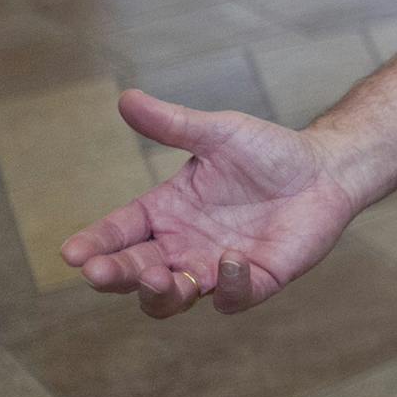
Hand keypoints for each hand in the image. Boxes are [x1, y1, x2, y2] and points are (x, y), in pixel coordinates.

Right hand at [58, 90, 358, 319]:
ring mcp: (216, 268)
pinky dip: (229, 285)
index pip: (119, 233)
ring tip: (157, 275)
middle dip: (115, 275)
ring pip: (173, 298)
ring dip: (160, 293)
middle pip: (135, 273)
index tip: (72, 253)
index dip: (95, 245)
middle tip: (100, 272)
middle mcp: (183, 246)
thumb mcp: (217, 132)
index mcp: (165, 213)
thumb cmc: (267, 151)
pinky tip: (231, 260)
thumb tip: (126, 98)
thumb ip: (173, 123)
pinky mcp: (257, 280)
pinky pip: (233, 297)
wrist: (324, 168)